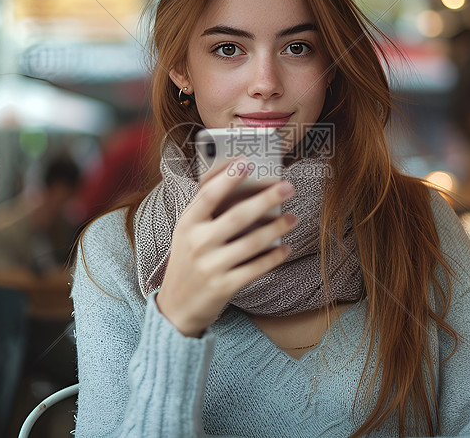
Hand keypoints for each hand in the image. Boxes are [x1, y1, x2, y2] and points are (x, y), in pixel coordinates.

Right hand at [156, 160, 295, 336]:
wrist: (176, 306)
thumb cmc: (188, 259)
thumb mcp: (187, 232)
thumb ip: (206, 208)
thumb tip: (237, 179)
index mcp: (187, 224)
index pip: (208, 195)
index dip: (228, 178)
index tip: (248, 163)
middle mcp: (197, 243)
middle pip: (237, 216)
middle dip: (265, 199)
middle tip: (287, 187)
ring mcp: (211, 266)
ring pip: (251, 243)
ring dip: (277, 228)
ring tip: (293, 217)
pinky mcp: (224, 287)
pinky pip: (256, 268)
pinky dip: (274, 257)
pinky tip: (286, 247)